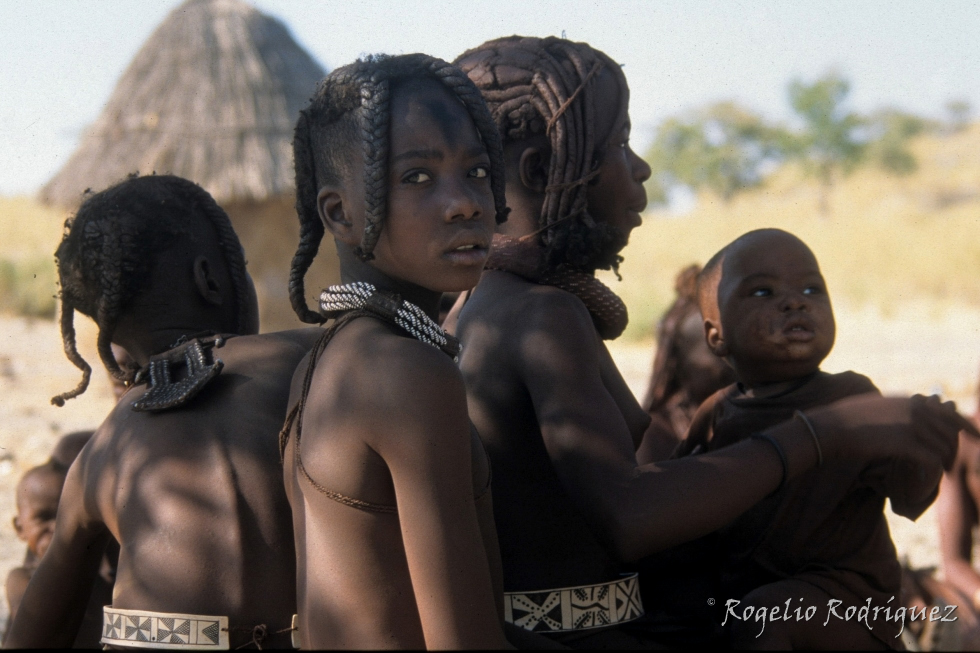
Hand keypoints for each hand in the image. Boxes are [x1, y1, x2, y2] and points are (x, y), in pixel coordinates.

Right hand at [807, 394, 969, 517]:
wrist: (830, 427)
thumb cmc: (843, 418)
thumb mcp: (872, 405)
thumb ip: (892, 408)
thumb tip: (896, 411)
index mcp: (909, 400)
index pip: (949, 412)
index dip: (964, 427)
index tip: (971, 438)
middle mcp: (916, 409)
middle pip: (952, 430)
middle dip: (959, 447)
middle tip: (955, 463)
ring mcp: (913, 426)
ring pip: (945, 447)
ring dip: (945, 461)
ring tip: (941, 472)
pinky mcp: (906, 444)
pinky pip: (932, 460)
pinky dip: (932, 472)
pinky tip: (928, 478)